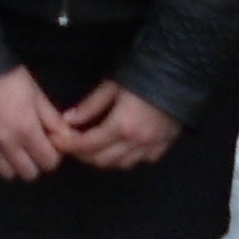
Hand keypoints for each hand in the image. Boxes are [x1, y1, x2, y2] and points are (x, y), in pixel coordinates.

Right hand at [0, 66, 71, 181]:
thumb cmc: (10, 77)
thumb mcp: (37, 95)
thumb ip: (54, 121)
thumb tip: (71, 139)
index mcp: (27, 130)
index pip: (49, 163)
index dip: (53, 155)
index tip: (48, 145)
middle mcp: (7, 143)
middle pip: (29, 173)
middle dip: (35, 163)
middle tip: (31, 148)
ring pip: (6, 174)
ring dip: (13, 164)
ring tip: (12, 149)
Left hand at [51, 80, 181, 169]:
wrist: (180, 73)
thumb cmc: (144, 75)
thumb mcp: (112, 86)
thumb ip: (90, 106)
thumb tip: (68, 120)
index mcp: (121, 126)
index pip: (87, 145)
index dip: (69, 146)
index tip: (58, 142)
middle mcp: (136, 143)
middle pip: (101, 160)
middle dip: (83, 155)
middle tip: (74, 143)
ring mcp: (152, 147)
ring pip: (120, 165)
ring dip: (104, 158)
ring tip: (94, 145)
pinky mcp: (164, 146)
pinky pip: (141, 161)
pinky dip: (128, 158)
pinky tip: (122, 146)